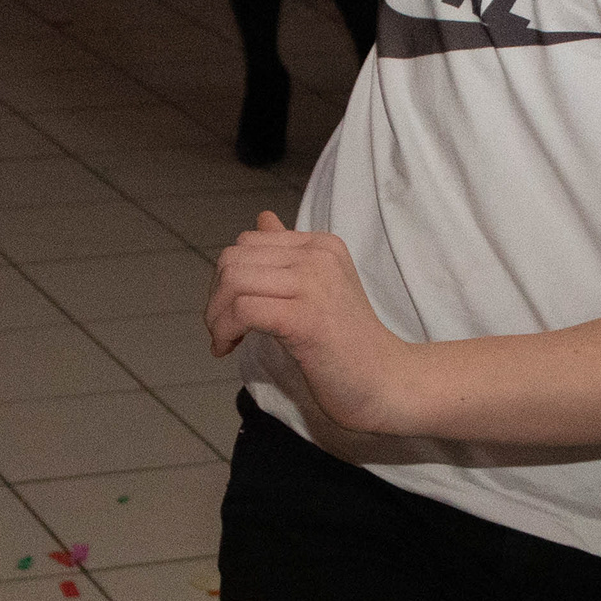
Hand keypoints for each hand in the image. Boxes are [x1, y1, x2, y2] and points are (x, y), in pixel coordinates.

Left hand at [207, 211, 421, 433]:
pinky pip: (242, 310)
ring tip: (224, 340)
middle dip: (215, 297)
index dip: (227, 278)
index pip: (248, 243)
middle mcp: (318, 255)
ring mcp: (313, 284)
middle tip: (222, 330)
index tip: (231, 313)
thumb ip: (287, 255)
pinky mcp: (305, 317)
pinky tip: (228, 348)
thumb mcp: (319, 287)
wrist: (385, 381)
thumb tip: (263, 218)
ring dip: (216, 316)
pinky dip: (225, 330)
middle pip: (233, 259)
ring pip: (233, 281)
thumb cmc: (346, 344)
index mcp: (321, 245)